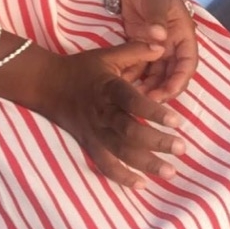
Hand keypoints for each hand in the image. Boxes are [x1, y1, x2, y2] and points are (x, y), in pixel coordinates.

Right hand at [41, 42, 185, 189]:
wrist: (47, 84)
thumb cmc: (82, 69)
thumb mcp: (107, 55)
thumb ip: (136, 50)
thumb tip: (163, 44)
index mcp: (108, 88)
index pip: (132, 101)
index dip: (154, 112)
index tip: (177, 121)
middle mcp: (101, 113)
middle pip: (129, 131)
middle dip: (156, 142)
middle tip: (182, 148)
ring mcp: (94, 131)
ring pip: (120, 152)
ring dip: (146, 163)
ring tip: (170, 171)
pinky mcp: (88, 144)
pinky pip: (104, 164)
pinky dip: (121, 176)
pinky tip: (141, 184)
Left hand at [120, 0, 197, 101]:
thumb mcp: (158, 1)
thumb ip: (158, 19)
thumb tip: (159, 37)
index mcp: (183, 35)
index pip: (187, 63)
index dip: (180, 80)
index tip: (169, 92)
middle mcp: (172, 45)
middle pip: (171, 73)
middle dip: (163, 89)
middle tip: (149, 102)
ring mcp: (156, 47)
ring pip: (156, 73)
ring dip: (149, 86)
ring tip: (136, 98)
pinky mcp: (140, 46)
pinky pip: (140, 66)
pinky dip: (135, 76)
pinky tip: (125, 86)